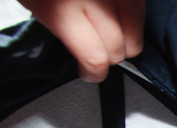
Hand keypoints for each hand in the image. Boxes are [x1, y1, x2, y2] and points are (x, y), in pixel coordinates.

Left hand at [20, 0, 144, 81]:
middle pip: (120, 48)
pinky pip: (141, 12)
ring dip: (126, 40)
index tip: (89, 72)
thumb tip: (82, 49)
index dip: (93, 72)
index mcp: (64, 9)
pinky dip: (131, 18)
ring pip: (138, 33)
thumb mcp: (35, 1)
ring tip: (108, 32)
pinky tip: (115, 14)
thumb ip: (61, 27)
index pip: (96, 57)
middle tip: (94, 50)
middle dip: (109, 55)